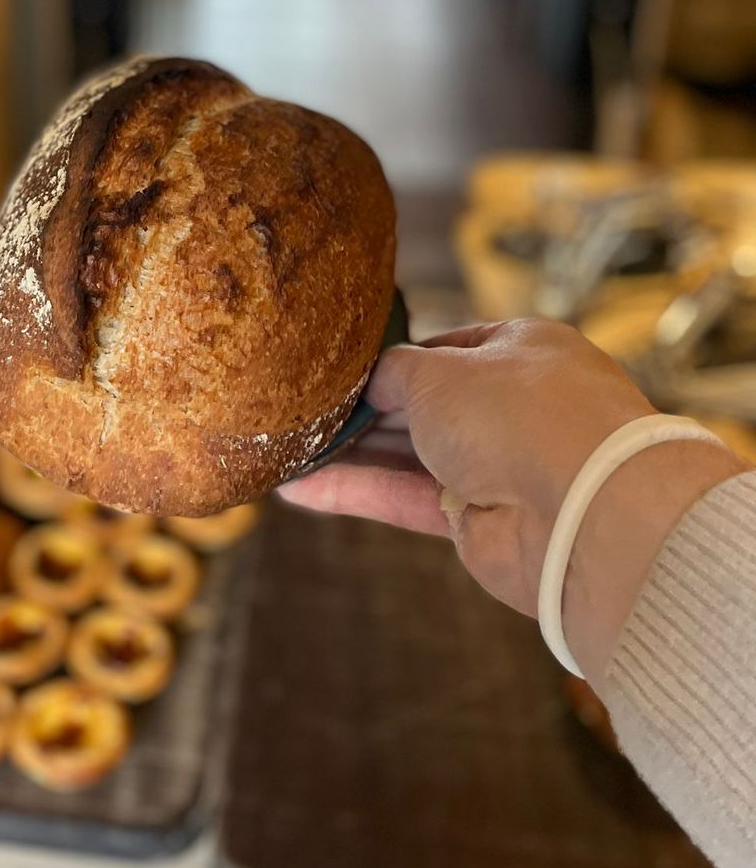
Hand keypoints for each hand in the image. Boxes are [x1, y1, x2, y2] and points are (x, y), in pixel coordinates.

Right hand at [281, 319, 743, 681]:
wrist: (582, 512)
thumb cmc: (517, 414)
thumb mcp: (438, 372)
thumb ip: (394, 372)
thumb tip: (372, 382)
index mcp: (520, 350)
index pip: (446, 346)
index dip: (392, 356)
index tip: (340, 366)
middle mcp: (512, 406)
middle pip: (422, 403)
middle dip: (365, 407)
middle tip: (300, 407)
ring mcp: (496, 465)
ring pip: (408, 454)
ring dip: (350, 452)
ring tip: (285, 447)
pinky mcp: (475, 520)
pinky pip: (404, 499)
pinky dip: (356, 492)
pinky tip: (297, 489)